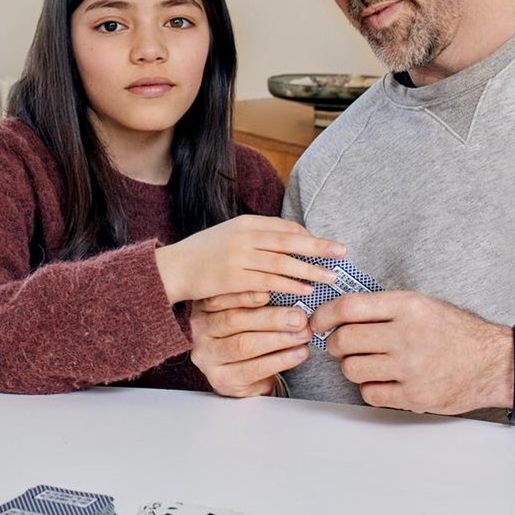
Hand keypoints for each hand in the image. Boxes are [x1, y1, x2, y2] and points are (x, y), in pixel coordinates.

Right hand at [154, 216, 346, 303]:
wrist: (173, 268)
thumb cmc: (203, 254)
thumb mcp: (230, 236)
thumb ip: (256, 237)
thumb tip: (289, 240)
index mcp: (245, 223)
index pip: (284, 227)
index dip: (308, 237)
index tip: (327, 245)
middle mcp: (244, 235)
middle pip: (289, 241)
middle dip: (319, 247)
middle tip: (342, 253)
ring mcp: (238, 256)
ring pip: (283, 262)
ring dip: (310, 269)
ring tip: (331, 277)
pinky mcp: (234, 278)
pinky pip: (269, 282)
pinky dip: (290, 286)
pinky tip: (305, 290)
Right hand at [189, 290, 312, 396]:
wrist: (244, 373)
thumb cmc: (248, 334)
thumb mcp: (246, 313)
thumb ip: (258, 301)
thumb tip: (289, 294)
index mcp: (203, 308)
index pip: (221, 298)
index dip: (245, 295)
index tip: (269, 293)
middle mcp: (200, 331)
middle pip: (234, 321)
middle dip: (271, 318)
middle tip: (299, 317)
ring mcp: (207, 357)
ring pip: (244, 345)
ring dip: (279, 339)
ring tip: (303, 334)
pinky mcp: (222, 379)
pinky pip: (254, 368)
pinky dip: (281, 360)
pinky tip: (298, 353)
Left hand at [312, 290, 510, 414]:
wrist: (495, 363)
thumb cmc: (456, 332)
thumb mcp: (422, 305)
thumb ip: (383, 308)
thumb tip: (337, 314)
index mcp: (407, 307)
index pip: (349, 307)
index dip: (324, 315)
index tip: (317, 322)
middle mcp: (407, 336)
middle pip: (344, 341)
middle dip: (334, 344)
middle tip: (339, 346)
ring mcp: (410, 369)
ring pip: (352, 369)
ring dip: (351, 366)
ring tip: (366, 363)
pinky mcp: (415, 397)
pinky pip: (370, 394)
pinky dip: (369, 388)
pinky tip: (382, 381)